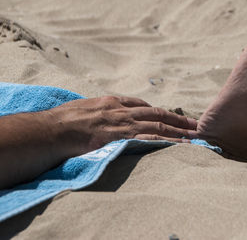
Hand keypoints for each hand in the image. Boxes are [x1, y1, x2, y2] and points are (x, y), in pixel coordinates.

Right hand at [46, 96, 197, 155]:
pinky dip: (167, 141)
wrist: (52, 130)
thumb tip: (100, 117)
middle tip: (194, 123)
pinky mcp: (122, 138)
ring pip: (158, 125)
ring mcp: (124, 124)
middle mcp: (122, 111)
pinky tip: (180, 145)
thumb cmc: (62, 120)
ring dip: (178, 130)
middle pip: (157, 113)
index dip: (158, 111)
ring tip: (194, 135)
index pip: (142, 105)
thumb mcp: (83, 108)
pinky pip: (150, 139)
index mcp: (112, 102)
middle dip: (177, 118)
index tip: (169, 115)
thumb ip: (97, 111)